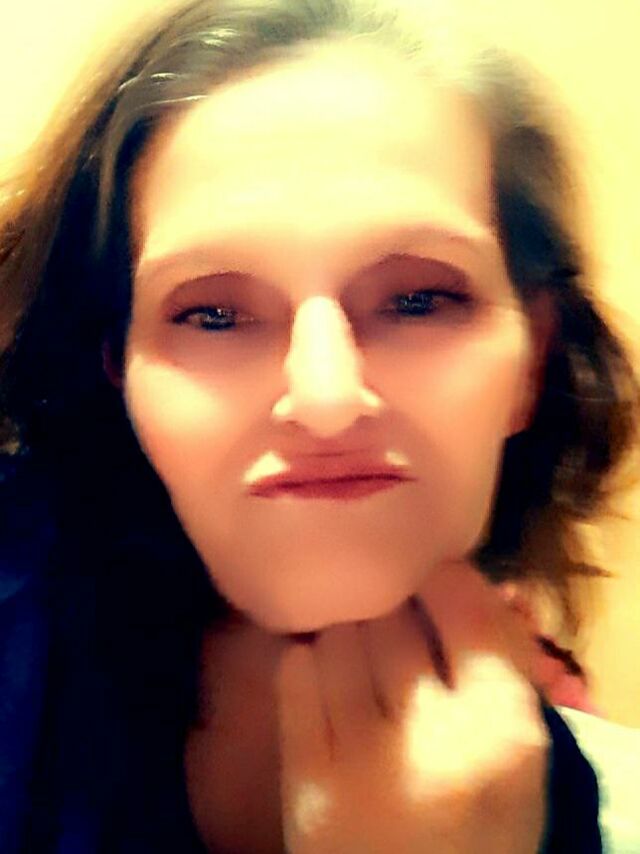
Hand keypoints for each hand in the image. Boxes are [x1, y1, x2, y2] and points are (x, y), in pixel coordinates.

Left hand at [275, 560, 549, 853]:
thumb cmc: (476, 836)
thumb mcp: (519, 761)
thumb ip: (502, 670)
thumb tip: (473, 579)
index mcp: (503, 731)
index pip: (468, 608)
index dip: (444, 578)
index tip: (430, 576)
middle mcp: (433, 736)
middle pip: (394, 615)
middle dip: (391, 611)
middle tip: (391, 628)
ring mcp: (363, 757)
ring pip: (340, 636)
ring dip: (347, 638)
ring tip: (358, 665)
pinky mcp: (307, 778)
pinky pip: (295, 672)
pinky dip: (308, 668)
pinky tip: (324, 689)